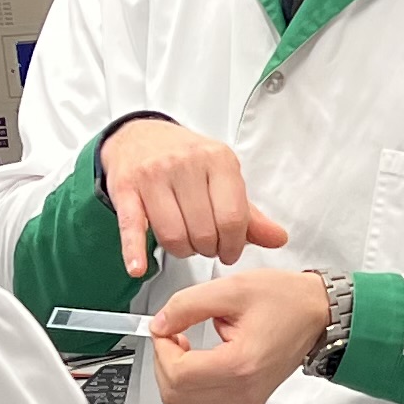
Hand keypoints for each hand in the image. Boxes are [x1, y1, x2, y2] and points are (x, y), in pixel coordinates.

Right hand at [99, 118, 290, 278]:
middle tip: (205, 245)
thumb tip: (278, 238)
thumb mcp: (223, 177)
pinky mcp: (125, 188)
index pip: (233, 218)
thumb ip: (248, 213)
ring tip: (184, 243)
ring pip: (172, 235)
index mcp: (218, 159)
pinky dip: (134, 252)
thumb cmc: (185, 159)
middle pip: (203, 231)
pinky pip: (132, 227)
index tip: (229, 251)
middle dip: (207, 248)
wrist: (138, 136)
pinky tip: (138, 267)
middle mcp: (186, 163)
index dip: (233, 245)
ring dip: (180, 250)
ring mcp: (153, 175)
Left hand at [150, 269, 328, 403]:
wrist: (316, 314)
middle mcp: (244, 392)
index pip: (178, 374)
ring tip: (186, 348)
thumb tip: (159, 324)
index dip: (161, 349)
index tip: (166, 327)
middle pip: (174, 396)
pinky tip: (197, 360)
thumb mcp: (232, 288)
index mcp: (241, 364)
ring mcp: (246, 402)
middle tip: (174, 335)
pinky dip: (187, 387)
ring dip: (174, 377)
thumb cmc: (285, 300)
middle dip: (164, 362)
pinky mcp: (246, 403)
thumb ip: (187, 305)